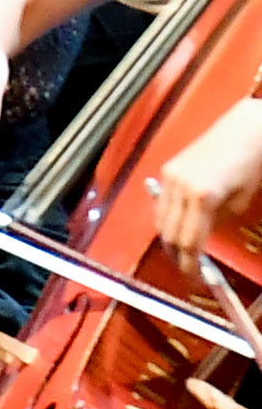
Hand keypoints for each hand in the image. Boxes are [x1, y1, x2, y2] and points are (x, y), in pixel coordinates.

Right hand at [153, 97, 261, 265]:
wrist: (244, 133)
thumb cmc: (248, 164)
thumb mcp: (238, 204)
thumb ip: (215, 224)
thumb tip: (201, 242)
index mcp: (201, 196)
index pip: (188, 243)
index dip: (190, 265)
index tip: (194, 276)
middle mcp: (181, 185)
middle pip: (169, 234)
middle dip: (177, 255)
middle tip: (188, 267)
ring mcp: (171, 174)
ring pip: (160, 219)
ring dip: (169, 237)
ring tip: (182, 250)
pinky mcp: (169, 168)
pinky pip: (161, 202)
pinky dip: (166, 217)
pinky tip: (177, 226)